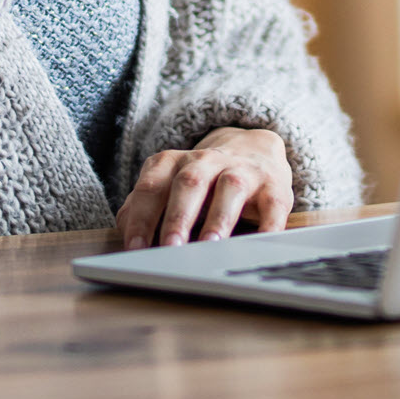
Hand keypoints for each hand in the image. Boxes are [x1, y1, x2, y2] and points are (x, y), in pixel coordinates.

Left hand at [117, 127, 292, 249]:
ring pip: (229, 188)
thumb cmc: (205, 180)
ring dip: (218, 218)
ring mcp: (242, 171)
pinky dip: (268, 225)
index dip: (142, 216)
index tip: (135, 248)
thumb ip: (145, 205)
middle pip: (189, 183)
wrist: (255, 150)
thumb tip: (126, 231)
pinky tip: (260, 244)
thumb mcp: (171, 185)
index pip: (152, 186)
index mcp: (175, 162)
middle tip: (170, 248)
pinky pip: (272, 204)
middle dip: (178, 217)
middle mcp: (207, 161)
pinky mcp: (274, 186)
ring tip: (209, 247)